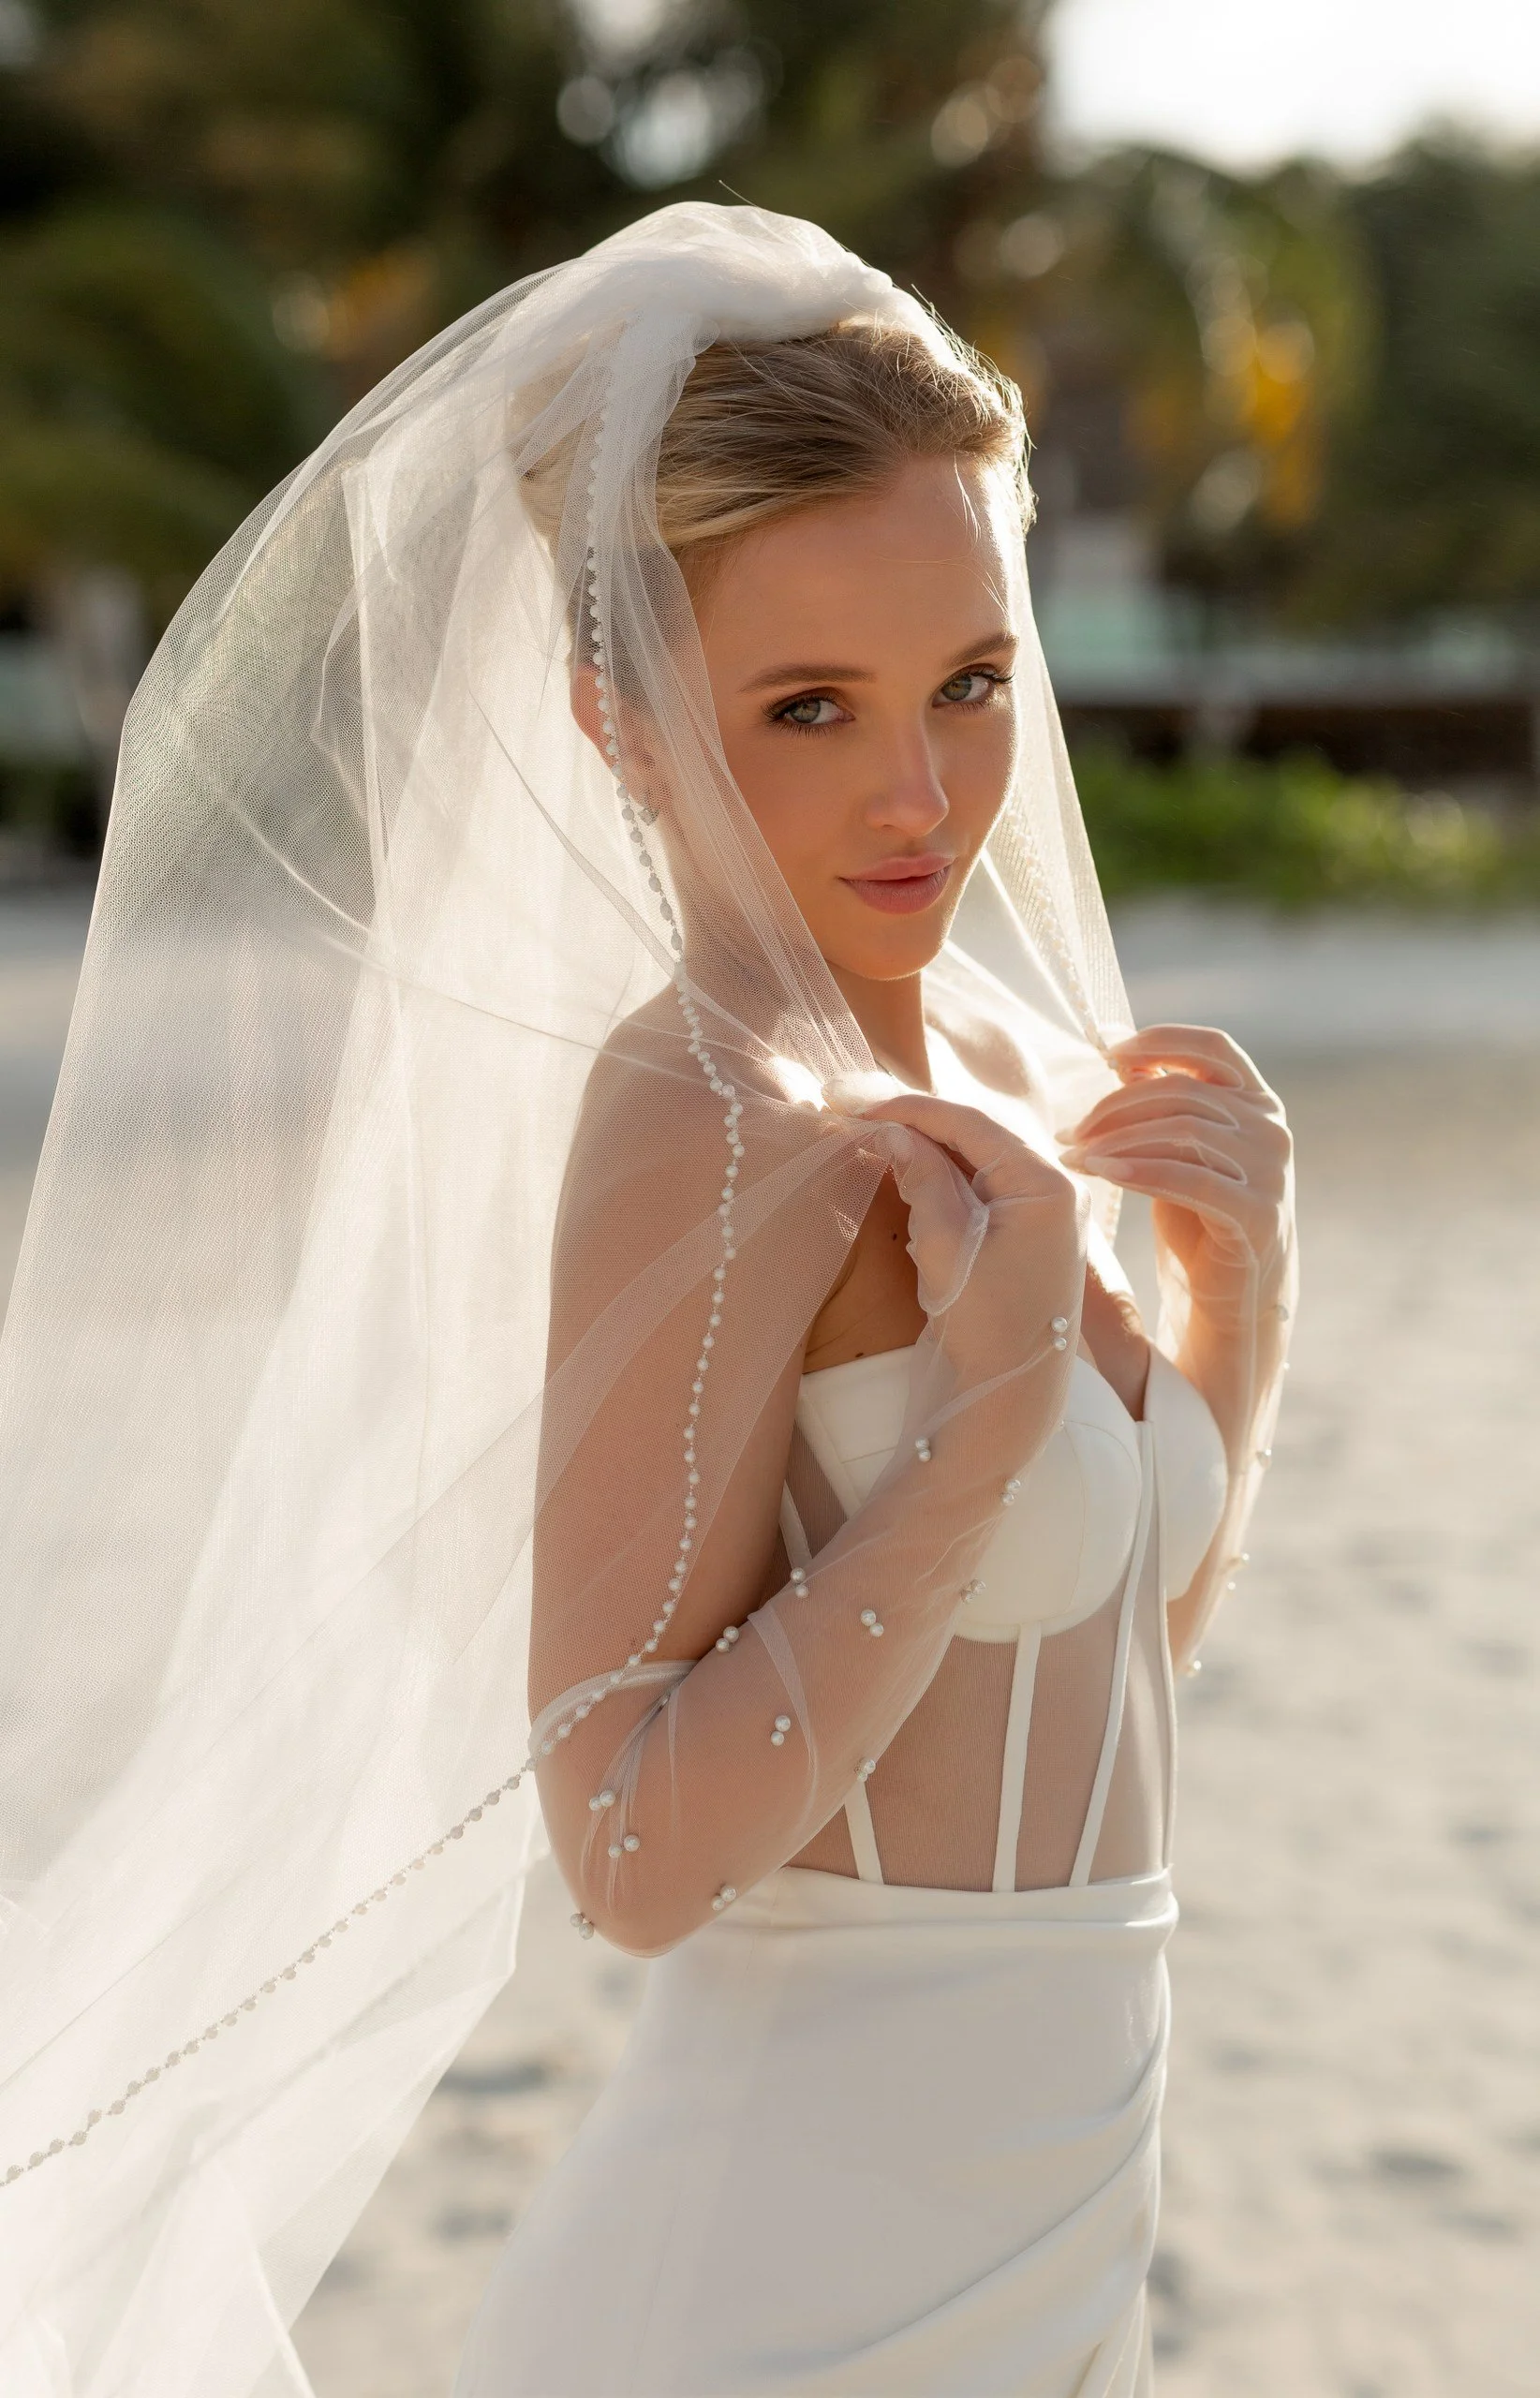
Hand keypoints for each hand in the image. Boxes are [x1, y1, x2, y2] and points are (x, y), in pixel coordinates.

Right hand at [843, 1089, 1087, 1392]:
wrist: (1013, 1395)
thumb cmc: (984, 1325)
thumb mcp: (944, 1246)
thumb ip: (921, 1179)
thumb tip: (891, 1132)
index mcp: (1046, 1185)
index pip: (971, 1124)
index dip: (911, 1109)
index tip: (859, 1104)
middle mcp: (1056, 1190)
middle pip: (977, 1137)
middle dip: (917, 1125)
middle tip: (859, 1113)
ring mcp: (1047, 1212)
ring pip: (978, 1161)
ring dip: (928, 1150)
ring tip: (873, 1138)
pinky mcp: (1031, 1234)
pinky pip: (984, 1189)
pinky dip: (945, 1179)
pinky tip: (907, 1172)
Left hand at [1059, 1024, 1292, 1327]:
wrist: (1228, 1292)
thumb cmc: (1196, 1215)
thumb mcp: (1175, 1150)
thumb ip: (1160, 1102)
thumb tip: (1118, 1051)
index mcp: (1257, 1101)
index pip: (1213, 1046)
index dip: (1160, 1040)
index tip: (1106, 1052)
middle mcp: (1270, 1128)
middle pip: (1183, 1090)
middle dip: (1116, 1106)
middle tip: (1070, 1130)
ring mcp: (1269, 1170)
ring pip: (1183, 1130)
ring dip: (1118, 1139)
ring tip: (1075, 1155)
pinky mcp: (1257, 1213)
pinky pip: (1191, 1179)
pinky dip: (1141, 1170)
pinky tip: (1104, 1172)